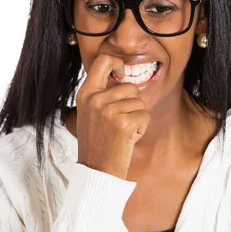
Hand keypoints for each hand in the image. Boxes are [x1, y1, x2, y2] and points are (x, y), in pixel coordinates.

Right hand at [75, 54, 150, 179]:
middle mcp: (95, 98)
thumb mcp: (90, 112)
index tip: (121, 74)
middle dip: (131, 104)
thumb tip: (120, 74)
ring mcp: (108, 110)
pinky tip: (127, 139)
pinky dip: (141, 128)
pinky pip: (145, 116)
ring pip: (139, 102)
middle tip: (118, 123)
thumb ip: (101, 93)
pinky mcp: (123, 122)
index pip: (103, 60)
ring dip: (136, 118)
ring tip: (121, 132)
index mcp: (85, 93)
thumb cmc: (97, 142)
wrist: (96, 171)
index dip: (117, 63)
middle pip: (129, 86)